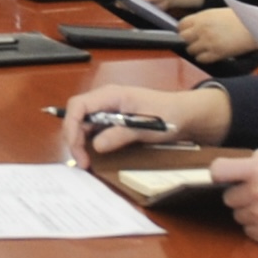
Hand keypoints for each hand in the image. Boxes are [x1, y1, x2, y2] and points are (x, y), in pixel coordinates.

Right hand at [57, 84, 230, 166]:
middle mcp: (105, 100)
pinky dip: (89, 143)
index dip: (71, 126)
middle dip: (74, 139)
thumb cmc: (169, 115)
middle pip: (77, 117)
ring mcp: (108, 110)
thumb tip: (96, 146)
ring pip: (82, 125)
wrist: (187, 114)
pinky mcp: (112, 120)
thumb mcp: (146, 126)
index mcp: (111, 95)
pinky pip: (93, 130)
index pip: (78, 106)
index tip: (76, 148)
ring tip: (87, 162)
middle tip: (82, 162)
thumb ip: (121, 134)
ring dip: (80, 143)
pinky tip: (94, 156)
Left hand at [177, 8, 257, 65]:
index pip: (181, 25)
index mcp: (202, 17)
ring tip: (204, 49)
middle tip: (195, 43)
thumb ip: (204, 19)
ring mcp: (208, 41)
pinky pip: (201, 59)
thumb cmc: (241, 18)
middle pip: (183, 38)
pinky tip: (210, 55)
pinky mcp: (216, 53)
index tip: (187, 34)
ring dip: (196, 51)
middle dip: (188, 41)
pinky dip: (203, 58)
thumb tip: (194, 26)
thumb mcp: (218, 13)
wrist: (255, 26)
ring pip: (190, 50)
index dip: (183, 31)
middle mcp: (202, 29)